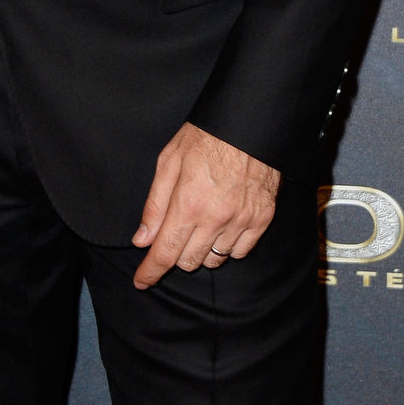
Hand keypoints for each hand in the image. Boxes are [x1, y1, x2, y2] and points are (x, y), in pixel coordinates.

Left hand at [131, 121, 280, 288]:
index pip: (165, 252)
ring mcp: (241, 221)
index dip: (150, 271)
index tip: (141, 282)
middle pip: (189, 261)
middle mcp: (216, 218)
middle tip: (173, 234)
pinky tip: (221, 226)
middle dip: (175, 254)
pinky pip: (240, 252)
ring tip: (199, 224)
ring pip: (214, 259)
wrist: (248, 123)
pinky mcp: (262, 220)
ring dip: (201, 250)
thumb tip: (142, 239)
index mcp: (188, 202)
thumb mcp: (168, 160)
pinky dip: (227, 246)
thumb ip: (155, 204)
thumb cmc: (204, 136)